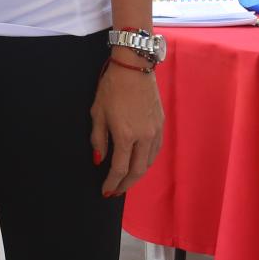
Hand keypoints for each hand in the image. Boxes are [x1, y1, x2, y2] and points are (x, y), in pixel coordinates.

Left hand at [89, 59, 163, 197]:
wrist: (134, 67)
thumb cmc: (111, 87)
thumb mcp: (97, 112)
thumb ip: (98, 139)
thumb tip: (99, 160)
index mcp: (126, 135)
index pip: (119, 168)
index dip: (112, 182)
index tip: (105, 190)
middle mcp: (144, 137)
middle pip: (137, 171)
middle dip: (125, 185)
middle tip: (115, 192)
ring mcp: (155, 132)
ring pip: (148, 163)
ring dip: (137, 175)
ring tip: (125, 181)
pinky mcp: (161, 125)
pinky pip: (155, 151)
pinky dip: (146, 162)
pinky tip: (139, 164)